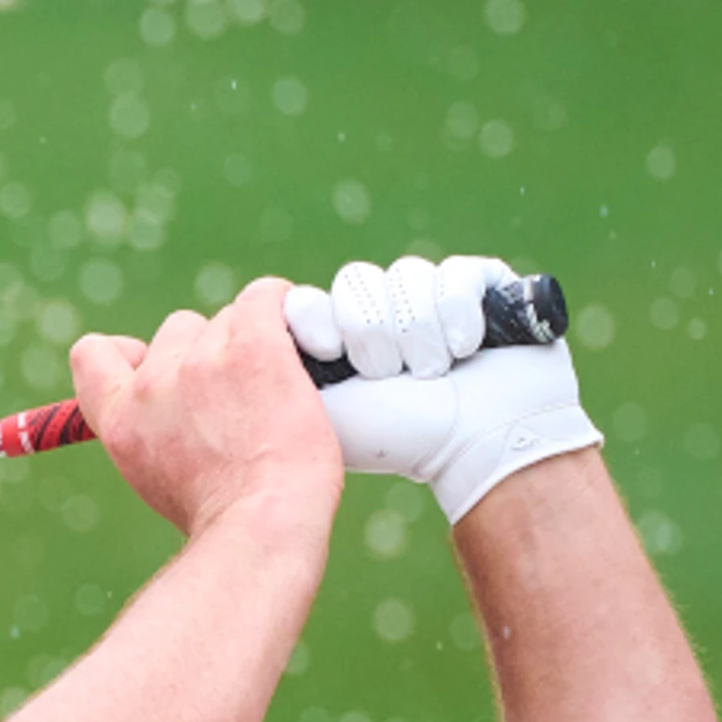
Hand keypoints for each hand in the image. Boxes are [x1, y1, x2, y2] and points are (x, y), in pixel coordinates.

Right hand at [68, 278, 341, 540]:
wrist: (262, 527)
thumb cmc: (225, 518)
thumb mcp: (160, 481)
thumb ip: (157, 435)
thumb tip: (179, 419)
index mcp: (121, 419)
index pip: (93, 355)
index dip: (127, 352)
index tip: (152, 364)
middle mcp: (153, 384)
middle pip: (180, 331)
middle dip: (210, 352)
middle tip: (245, 400)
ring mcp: (202, 362)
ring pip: (230, 320)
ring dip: (252, 344)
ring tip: (279, 393)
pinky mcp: (253, 347)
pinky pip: (266, 298)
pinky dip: (284, 308)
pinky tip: (302, 334)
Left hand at [284, 254, 601, 521]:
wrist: (479, 450)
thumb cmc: (397, 438)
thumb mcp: (313, 407)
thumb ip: (265, 369)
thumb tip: (236, 322)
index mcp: (343, 341)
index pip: (312, 296)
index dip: (316, 316)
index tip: (327, 350)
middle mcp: (388, 315)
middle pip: (357, 280)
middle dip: (372, 332)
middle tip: (388, 376)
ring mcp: (436, 300)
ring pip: (406, 275)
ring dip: (417, 330)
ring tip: (433, 372)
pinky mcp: (484, 289)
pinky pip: (457, 272)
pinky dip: (458, 310)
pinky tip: (466, 347)